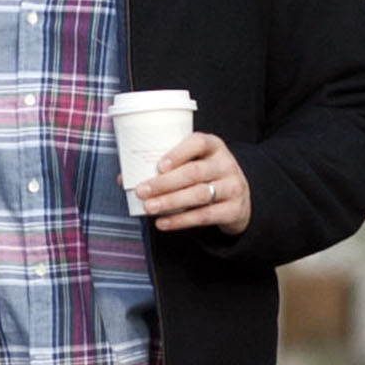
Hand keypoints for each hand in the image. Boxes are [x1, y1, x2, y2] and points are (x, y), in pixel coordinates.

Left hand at [135, 134, 252, 234]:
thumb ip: (167, 168)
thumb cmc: (206, 177)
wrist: (239, 199)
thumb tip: (125, 178)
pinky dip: (180, 221)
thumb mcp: (195, 164)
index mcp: (214, 146)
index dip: (178, 153)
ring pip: (199, 195)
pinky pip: (204, 216)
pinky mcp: (233, 210)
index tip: (158, 165)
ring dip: (170, 202)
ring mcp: (233, 187)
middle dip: (165, 183)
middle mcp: (226, 164)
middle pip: (194, 172)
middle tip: (142, 191)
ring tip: (149, 208)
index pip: (199, 142)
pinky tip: (163, 222)